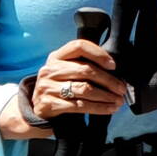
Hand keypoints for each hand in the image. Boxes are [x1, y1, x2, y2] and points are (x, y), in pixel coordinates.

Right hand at [0, 38, 127, 138]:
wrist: (35, 110)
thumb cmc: (57, 89)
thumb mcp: (63, 72)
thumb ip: (81, 66)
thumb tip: (114, 73)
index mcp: (56, 57)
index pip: (79, 46)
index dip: (98, 53)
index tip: (113, 65)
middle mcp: (50, 69)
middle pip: (86, 70)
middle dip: (109, 80)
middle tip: (121, 89)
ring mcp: (48, 87)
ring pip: (85, 89)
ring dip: (106, 96)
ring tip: (118, 100)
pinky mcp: (50, 104)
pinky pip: (80, 105)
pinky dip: (98, 108)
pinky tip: (108, 109)